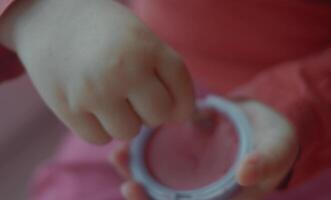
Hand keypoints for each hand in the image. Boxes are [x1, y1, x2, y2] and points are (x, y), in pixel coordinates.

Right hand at [0, 0, 193, 143]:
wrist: (49, 17)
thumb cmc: (105, 31)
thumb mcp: (141, 36)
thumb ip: (164, 71)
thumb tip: (181, 117)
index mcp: (146, 48)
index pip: (182, 92)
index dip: (183, 104)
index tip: (174, 104)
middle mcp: (123, 71)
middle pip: (158, 117)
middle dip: (152, 110)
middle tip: (136, 94)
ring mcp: (94, 92)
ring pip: (128, 132)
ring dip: (124, 120)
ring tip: (110, 97)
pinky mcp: (67, 108)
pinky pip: (99, 138)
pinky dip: (99, 127)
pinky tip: (91, 105)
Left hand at [110, 100, 298, 199]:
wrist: (261, 120)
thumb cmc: (273, 139)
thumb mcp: (278, 148)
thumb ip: (267, 161)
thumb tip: (246, 174)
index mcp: (225, 198)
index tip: (140, 194)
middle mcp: (205, 193)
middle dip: (144, 198)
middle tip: (127, 186)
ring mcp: (191, 177)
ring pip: (158, 184)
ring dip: (135, 176)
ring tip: (119, 158)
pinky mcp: (183, 158)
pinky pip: (158, 163)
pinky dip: (141, 158)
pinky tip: (127, 146)